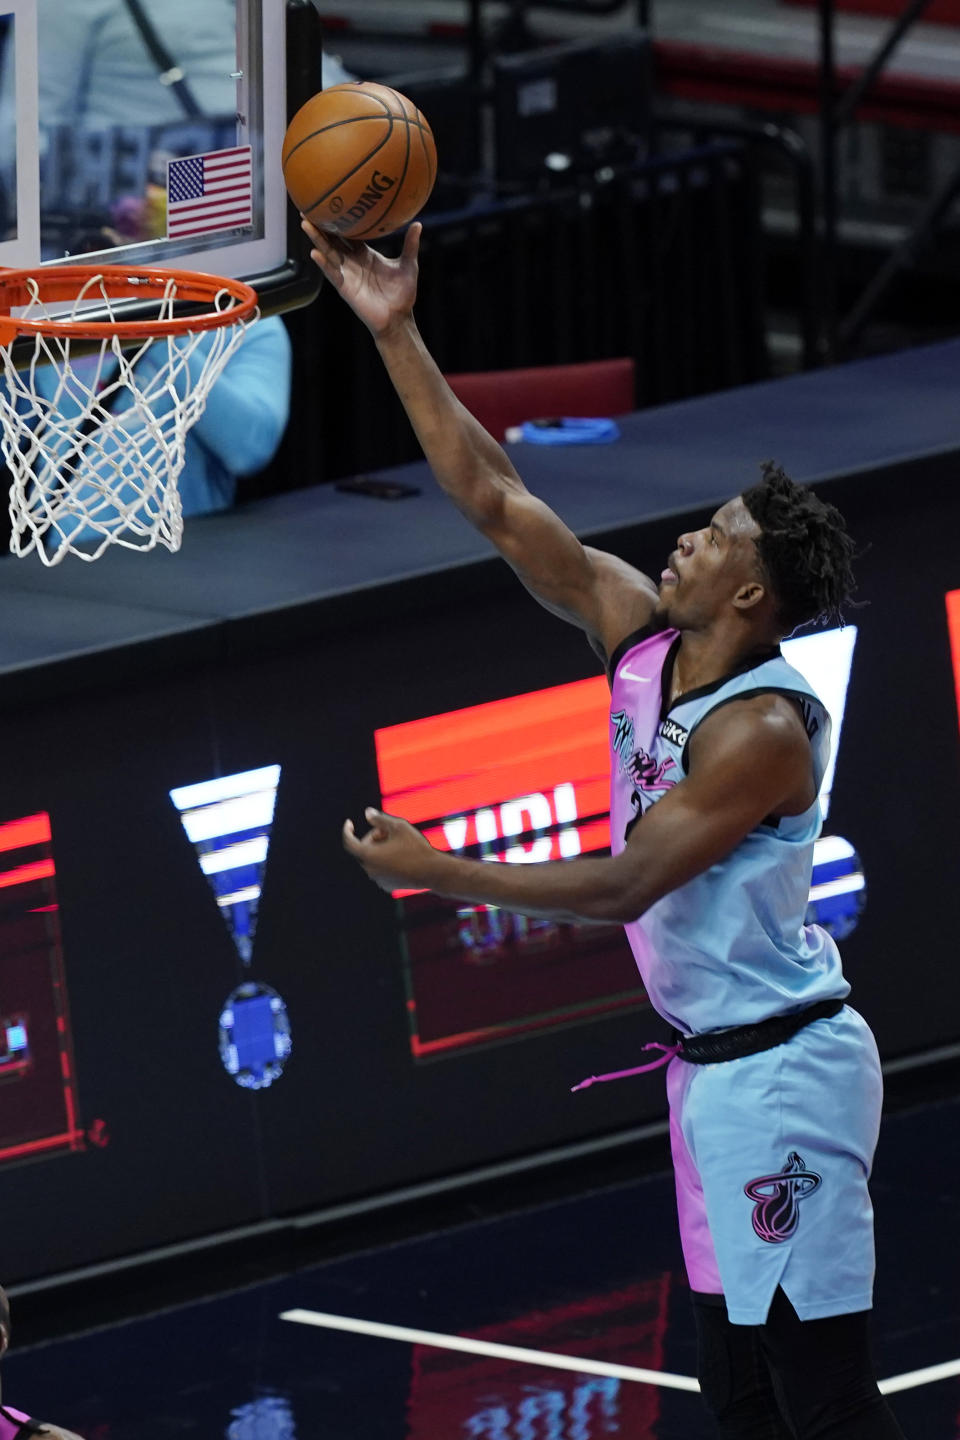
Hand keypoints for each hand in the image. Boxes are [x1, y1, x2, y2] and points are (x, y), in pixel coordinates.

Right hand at [302, 218, 420, 337]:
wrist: (399, 318)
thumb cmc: (403, 294)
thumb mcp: (408, 265)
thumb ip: (410, 245)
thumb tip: (418, 224)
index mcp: (364, 254)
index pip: (347, 233)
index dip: (338, 220)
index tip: (330, 203)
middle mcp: (352, 262)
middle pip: (332, 239)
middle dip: (320, 225)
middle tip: (307, 207)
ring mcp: (347, 274)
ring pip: (328, 252)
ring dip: (316, 239)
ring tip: (305, 223)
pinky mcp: (345, 287)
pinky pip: (332, 273)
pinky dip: (324, 263)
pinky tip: (314, 253)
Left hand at [342, 807, 439, 892]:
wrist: (433, 872)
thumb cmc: (416, 847)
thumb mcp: (399, 826)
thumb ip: (380, 819)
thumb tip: (367, 813)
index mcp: (369, 855)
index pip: (349, 842)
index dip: (347, 831)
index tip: (350, 823)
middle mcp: (370, 870)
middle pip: (364, 849)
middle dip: (374, 838)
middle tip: (389, 832)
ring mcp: (378, 880)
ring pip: (373, 860)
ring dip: (380, 850)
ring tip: (399, 845)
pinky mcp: (387, 886)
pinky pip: (381, 870)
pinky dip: (386, 862)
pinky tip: (403, 858)